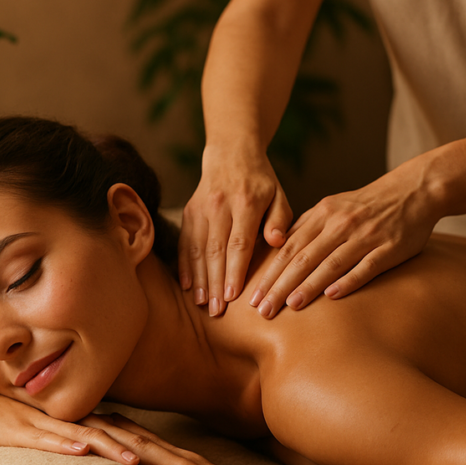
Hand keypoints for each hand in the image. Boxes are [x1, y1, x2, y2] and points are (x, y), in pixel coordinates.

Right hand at [0, 374, 138, 464]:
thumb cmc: (4, 409)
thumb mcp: (38, 422)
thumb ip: (60, 431)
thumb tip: (86, 446)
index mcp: (65, 416)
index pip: (104, 427)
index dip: (127, 440)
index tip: (151, 454)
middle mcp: (57, 417)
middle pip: (100, 431)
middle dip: (125, 446)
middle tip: (151, 460)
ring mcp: (38, 423)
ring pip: (78, 436)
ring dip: (106, 448)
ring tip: (129, 460)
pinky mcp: (16, 431)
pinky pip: (43, 439)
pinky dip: (63, 445)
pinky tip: (80, 451)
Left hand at [81, 413, 284, 464]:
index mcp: (183, 457)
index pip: (142, 433)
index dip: (115, 423)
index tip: (92, 413)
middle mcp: (175, 458)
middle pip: (129, 433)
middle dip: (98, 422)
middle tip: (69, 409)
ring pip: (129, 448)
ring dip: (100, 436)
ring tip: (73, 425)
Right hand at [179, 146, 292, 316]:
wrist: (231, 153)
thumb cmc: (261, 182)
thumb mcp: (279, 195)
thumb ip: (280, 219)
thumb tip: (278, 242)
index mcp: (247, 201)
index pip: (239, 242)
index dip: (235, 271)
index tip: (233, 296)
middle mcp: (220, 204)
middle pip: (215, 250)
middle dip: (215, 282)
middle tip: (217, 311)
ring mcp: (201, 208)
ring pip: (197, 248)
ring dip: (199, 278)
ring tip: (202, 304)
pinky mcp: (189, 211)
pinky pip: (185, 242)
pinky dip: (185, 265)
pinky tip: (188, 286)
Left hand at [249, 164, 440, 317]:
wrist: (412, 191)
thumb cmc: (366, 205)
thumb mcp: (333, 207)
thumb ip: (307, 227)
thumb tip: (277, 250)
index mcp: (323, 214)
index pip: (288, 248)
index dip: (268, 273)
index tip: (251, 295)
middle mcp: (340, 225)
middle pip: (303, 258)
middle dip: (280, 285)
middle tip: (261, 309)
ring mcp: (365, 236)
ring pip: (330, 263)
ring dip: (308, 285)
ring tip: (289, 306)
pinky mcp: (388, 248)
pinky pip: (365, 266)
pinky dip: (348, 280)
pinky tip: (332, 296)